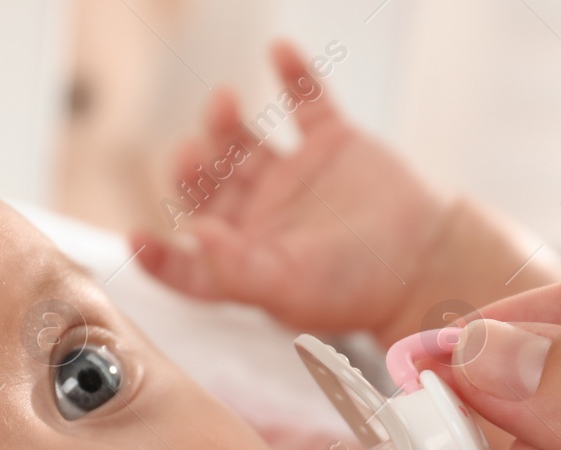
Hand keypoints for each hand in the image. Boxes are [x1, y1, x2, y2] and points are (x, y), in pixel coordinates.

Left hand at [129, 41, 453, 343]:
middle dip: (191, 167)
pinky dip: (293, 73)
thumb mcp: (287, 288)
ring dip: (224, 120)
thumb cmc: (355, 288)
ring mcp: (293, 177)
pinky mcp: (330, 144)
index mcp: (246, 259)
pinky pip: (305, 101)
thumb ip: (234, 267)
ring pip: (241, 141)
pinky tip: (279, 50)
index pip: (189, 260)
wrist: (424, 260)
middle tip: (192, 152)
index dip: (159, 255)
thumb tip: (193, 234)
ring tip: (224, 103)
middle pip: (207, 186)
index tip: (136, 237)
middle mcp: (262, 216)